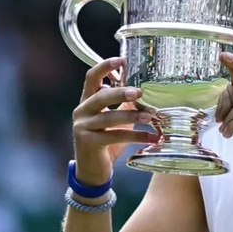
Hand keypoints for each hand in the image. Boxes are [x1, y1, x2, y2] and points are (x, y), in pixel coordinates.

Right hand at [71, 57, 158, 185]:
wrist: (93, 172)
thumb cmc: (106, 141)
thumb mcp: (115, 119)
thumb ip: (124, 104)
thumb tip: (146, 88)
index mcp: (87, 101)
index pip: (91, 77)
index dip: (105, 67)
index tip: (122, 60)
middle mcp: (81, 111)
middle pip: (101, 96)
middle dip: (121, 92)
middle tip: (140, 92)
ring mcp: (82, 127)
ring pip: (109, 117)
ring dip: (132, 116)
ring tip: (151, 116)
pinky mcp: (88, 142)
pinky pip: (115, 136)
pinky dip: (135, 136)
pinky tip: (151, 137)